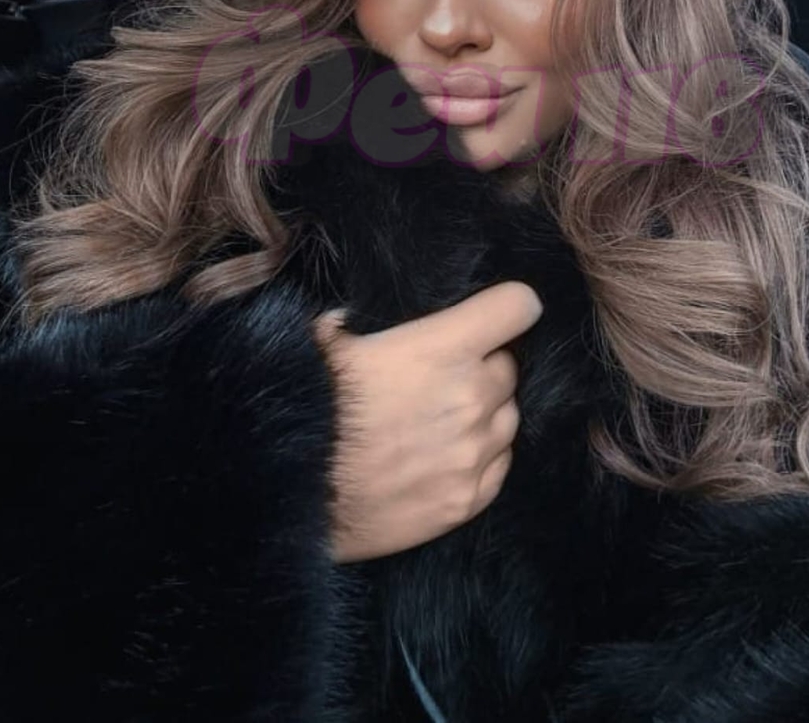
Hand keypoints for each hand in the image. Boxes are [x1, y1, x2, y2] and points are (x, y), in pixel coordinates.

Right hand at [313, 281, 542, 562]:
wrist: (290, 494)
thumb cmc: (309, 408)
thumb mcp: (327, 341)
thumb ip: (359, 320)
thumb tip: (354, 315)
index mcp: (444, 348)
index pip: (518, 307)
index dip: (510, 307)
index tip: (497, 315)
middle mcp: (471, 397)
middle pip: (508, 368)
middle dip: (483, 368)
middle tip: (443, 379)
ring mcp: (473, 453)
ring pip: (508, 418)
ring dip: (484, 415)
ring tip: (439, 422)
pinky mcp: (466, 501)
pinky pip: (499, 467)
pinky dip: (481, 459)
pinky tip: (444, 457)